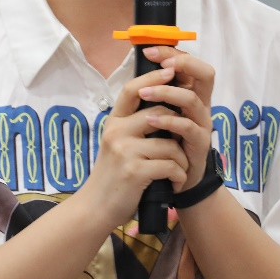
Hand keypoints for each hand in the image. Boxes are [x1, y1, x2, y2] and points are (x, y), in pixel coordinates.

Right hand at [75, 66, 190, 225]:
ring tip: (177, 171)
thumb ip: (135, 126)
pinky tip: (173, 182)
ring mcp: (125, 151)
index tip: (172, 70)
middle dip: (179, 129)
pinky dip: (178, 175)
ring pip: (170, 143)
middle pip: (159, 113)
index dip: (153, 78)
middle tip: (183, 144)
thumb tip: (163, 107)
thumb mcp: (118, 144)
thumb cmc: (113, 175)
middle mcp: (116, 132)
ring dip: (181, 160)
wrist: (96, 207)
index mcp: (113, 122)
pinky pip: (170, 165)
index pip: (131, 90)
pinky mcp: (135, 171)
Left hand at [135, 46, 214, 190]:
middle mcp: (201, 105)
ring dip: (167, 93)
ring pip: (192, 100)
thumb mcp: (159, 113)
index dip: (172, 52)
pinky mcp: (199, 144)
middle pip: (205, 74)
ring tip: (144, 94)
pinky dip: (168, 121)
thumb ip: (154, 92)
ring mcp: (202, 124)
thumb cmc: (165, 142)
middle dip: (183, 64)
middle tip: (160, 65)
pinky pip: (187, 127)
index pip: (190, 64)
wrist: (174, 178)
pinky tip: (151, 119)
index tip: (149, 51)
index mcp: (192, 93)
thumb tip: (139, 67)